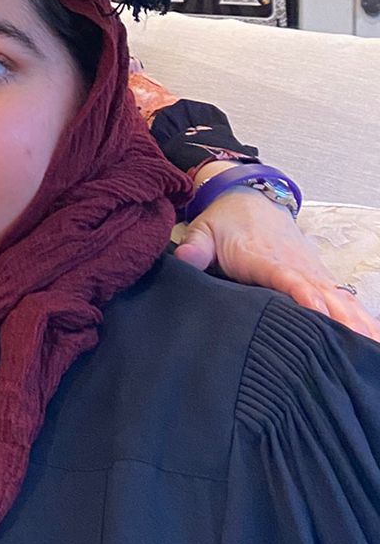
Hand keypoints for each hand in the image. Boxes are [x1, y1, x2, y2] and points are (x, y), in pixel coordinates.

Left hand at [175, 187, 379, 342]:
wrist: (249, 196)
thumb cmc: (225, 221)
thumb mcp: (204, 230)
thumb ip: (194, 247)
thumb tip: (182, 260)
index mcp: (264, 257)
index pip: (286, 276)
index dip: (300, 292)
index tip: (315, 309)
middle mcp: (295, 265)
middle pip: (321, 292)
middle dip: (339, 316)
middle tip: (356, 342)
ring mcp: (310, 271)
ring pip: (338, 298)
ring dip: (355, 319)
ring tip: (371, 346)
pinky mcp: (319, 277)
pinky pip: (343, 298)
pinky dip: (359, 315)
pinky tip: (372, 337)